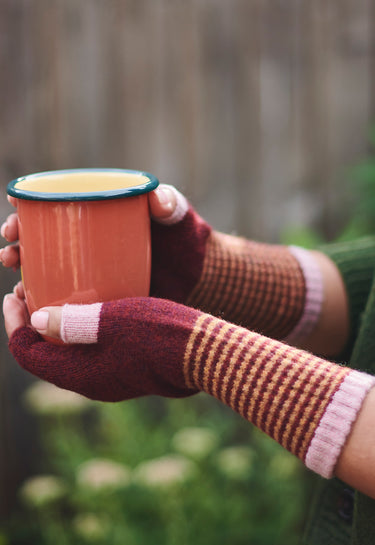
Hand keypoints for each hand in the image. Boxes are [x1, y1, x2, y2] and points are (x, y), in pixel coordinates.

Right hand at [1, 186, 211, 303]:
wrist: (199, 277)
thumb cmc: (186, 240)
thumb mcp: (179, 219)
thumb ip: (172, 205)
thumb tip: (157, 198)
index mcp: (97, 217)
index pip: (56, 206)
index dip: (29, 203)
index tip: (14, 202)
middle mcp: (87, 244)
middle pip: (41, 240)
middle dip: (16, 243)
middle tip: (10, 252)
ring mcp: (89, 274)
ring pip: (45, 273)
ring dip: (22, 279)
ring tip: (15, 290)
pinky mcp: (96, 301)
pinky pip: (62, 304)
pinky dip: (42, 309)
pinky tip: (30, 314)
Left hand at [4, 292, 199, 401]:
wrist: (205, 355)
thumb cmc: (160, 334)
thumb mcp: (112, 321)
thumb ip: (72, 323)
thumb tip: (36, 321)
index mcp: (80, 374)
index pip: (28, 354)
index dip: (14, 325)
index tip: (13, 294)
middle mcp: (91, 382)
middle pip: (45, 356)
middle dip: (32, 325)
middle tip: (30, 292)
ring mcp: (110, 378)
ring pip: (68, 355)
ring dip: (55, 328)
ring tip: (57, 296)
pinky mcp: (126, 370)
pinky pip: (90, 353)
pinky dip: (79, 332)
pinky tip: (91, 308)